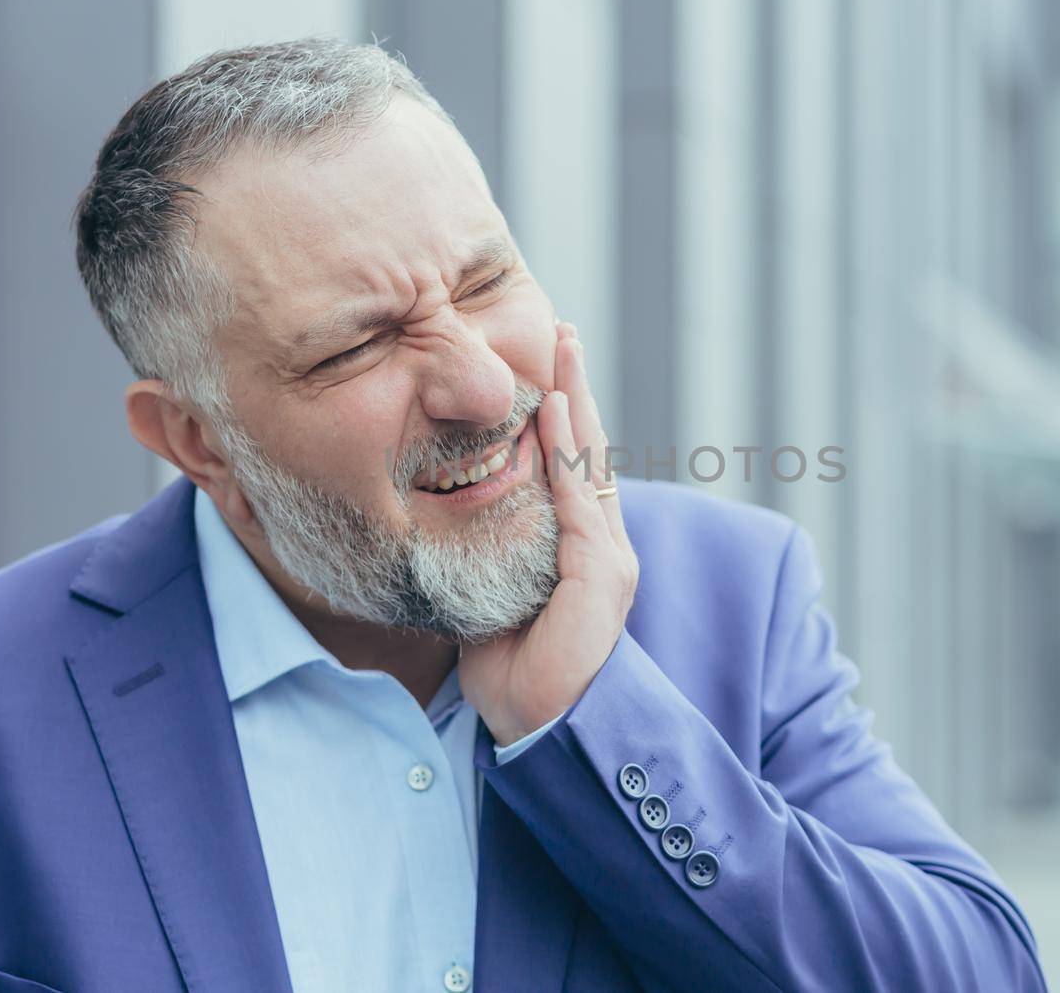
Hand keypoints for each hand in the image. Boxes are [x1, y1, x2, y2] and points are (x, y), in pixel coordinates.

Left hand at [458, 321, 638, 746]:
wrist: (543, 729)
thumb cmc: (513, 671)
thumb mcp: (492, 596)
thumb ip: (490, 553)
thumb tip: (451, 513)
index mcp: (579, 548)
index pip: (570, 467)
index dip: (560, 413)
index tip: (544, 362)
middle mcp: (603, 546)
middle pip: (588, 451)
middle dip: (575, 388)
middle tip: (561, 330)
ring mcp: (608, 560)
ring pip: (590, 465)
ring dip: (576, 404)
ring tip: (562, 350)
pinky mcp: (602, 579)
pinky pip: (580, 504)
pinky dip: (567, 456)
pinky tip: (555, 413)